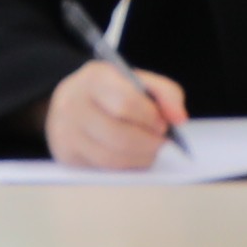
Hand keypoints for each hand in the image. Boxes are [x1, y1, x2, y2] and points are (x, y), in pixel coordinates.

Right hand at [45, 55, 187, 169]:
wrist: (69, 100)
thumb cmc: (109, 91)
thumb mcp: (135, 80)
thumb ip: (165, 93)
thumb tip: (179, 119)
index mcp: (94, 78)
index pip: (126, 103)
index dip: (150, 118)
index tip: (164, 124)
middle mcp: (74, 104)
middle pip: (119, 135)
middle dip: (148, 143)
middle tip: (161, 140)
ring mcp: (67, 132)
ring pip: (112, 157)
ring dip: (140, 158)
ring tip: (150, 148)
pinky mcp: (67, 154)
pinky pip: (104, 168)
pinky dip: (126, 165)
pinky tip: (134, 155)